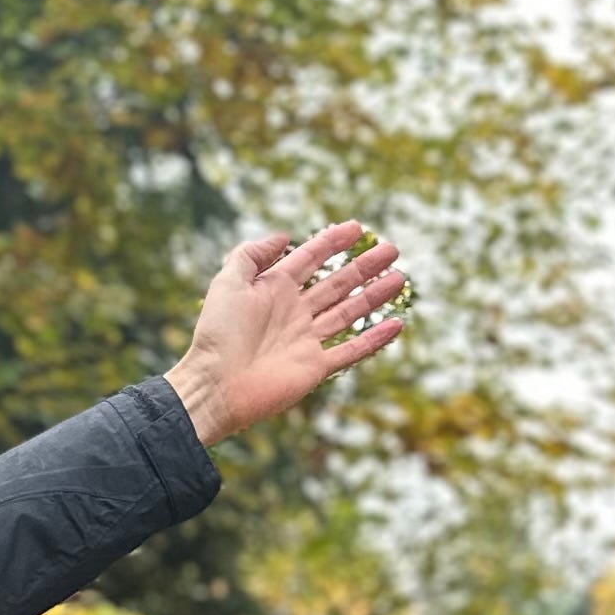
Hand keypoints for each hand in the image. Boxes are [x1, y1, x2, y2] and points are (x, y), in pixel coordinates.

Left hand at [164, 221, 407, 448]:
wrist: (215, 386)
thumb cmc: (218, 334)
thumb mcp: (228, 282)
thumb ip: (252, 254)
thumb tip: (283, 236)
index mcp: (274, 290)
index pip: (310, 259)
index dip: (332, 242)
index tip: (356, 227)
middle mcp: (293, 313)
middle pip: (336, 284)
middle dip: (364, 267)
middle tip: (391, 250)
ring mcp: (306, 340)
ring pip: (348, 313)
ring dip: (374, 296)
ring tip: (398, 278)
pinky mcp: (314, 368)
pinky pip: (351, 351)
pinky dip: (374, 340)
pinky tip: (396, 324)